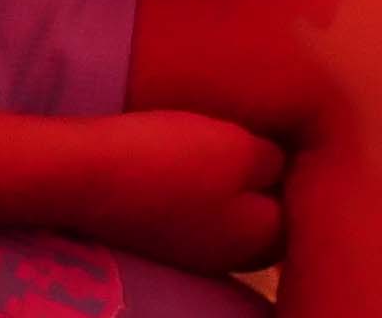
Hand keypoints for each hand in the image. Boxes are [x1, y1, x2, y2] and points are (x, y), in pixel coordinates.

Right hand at [57, 111, 284, 272]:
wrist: (81, 175)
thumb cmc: (167, 159)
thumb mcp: (237, 147)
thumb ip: (273, 159)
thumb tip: (280, 164)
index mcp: (262, 237)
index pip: (300, 203)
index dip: (292, 162)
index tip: (279, 129)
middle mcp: (233, 254)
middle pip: (264, 209)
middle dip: (261, 175)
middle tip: (247, 127)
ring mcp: (190, 248)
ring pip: (225, 207)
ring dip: (223, 177)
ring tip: (208, 133)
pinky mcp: (155, 232)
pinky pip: (189, 205)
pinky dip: (189, 182)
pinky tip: (172, 153)